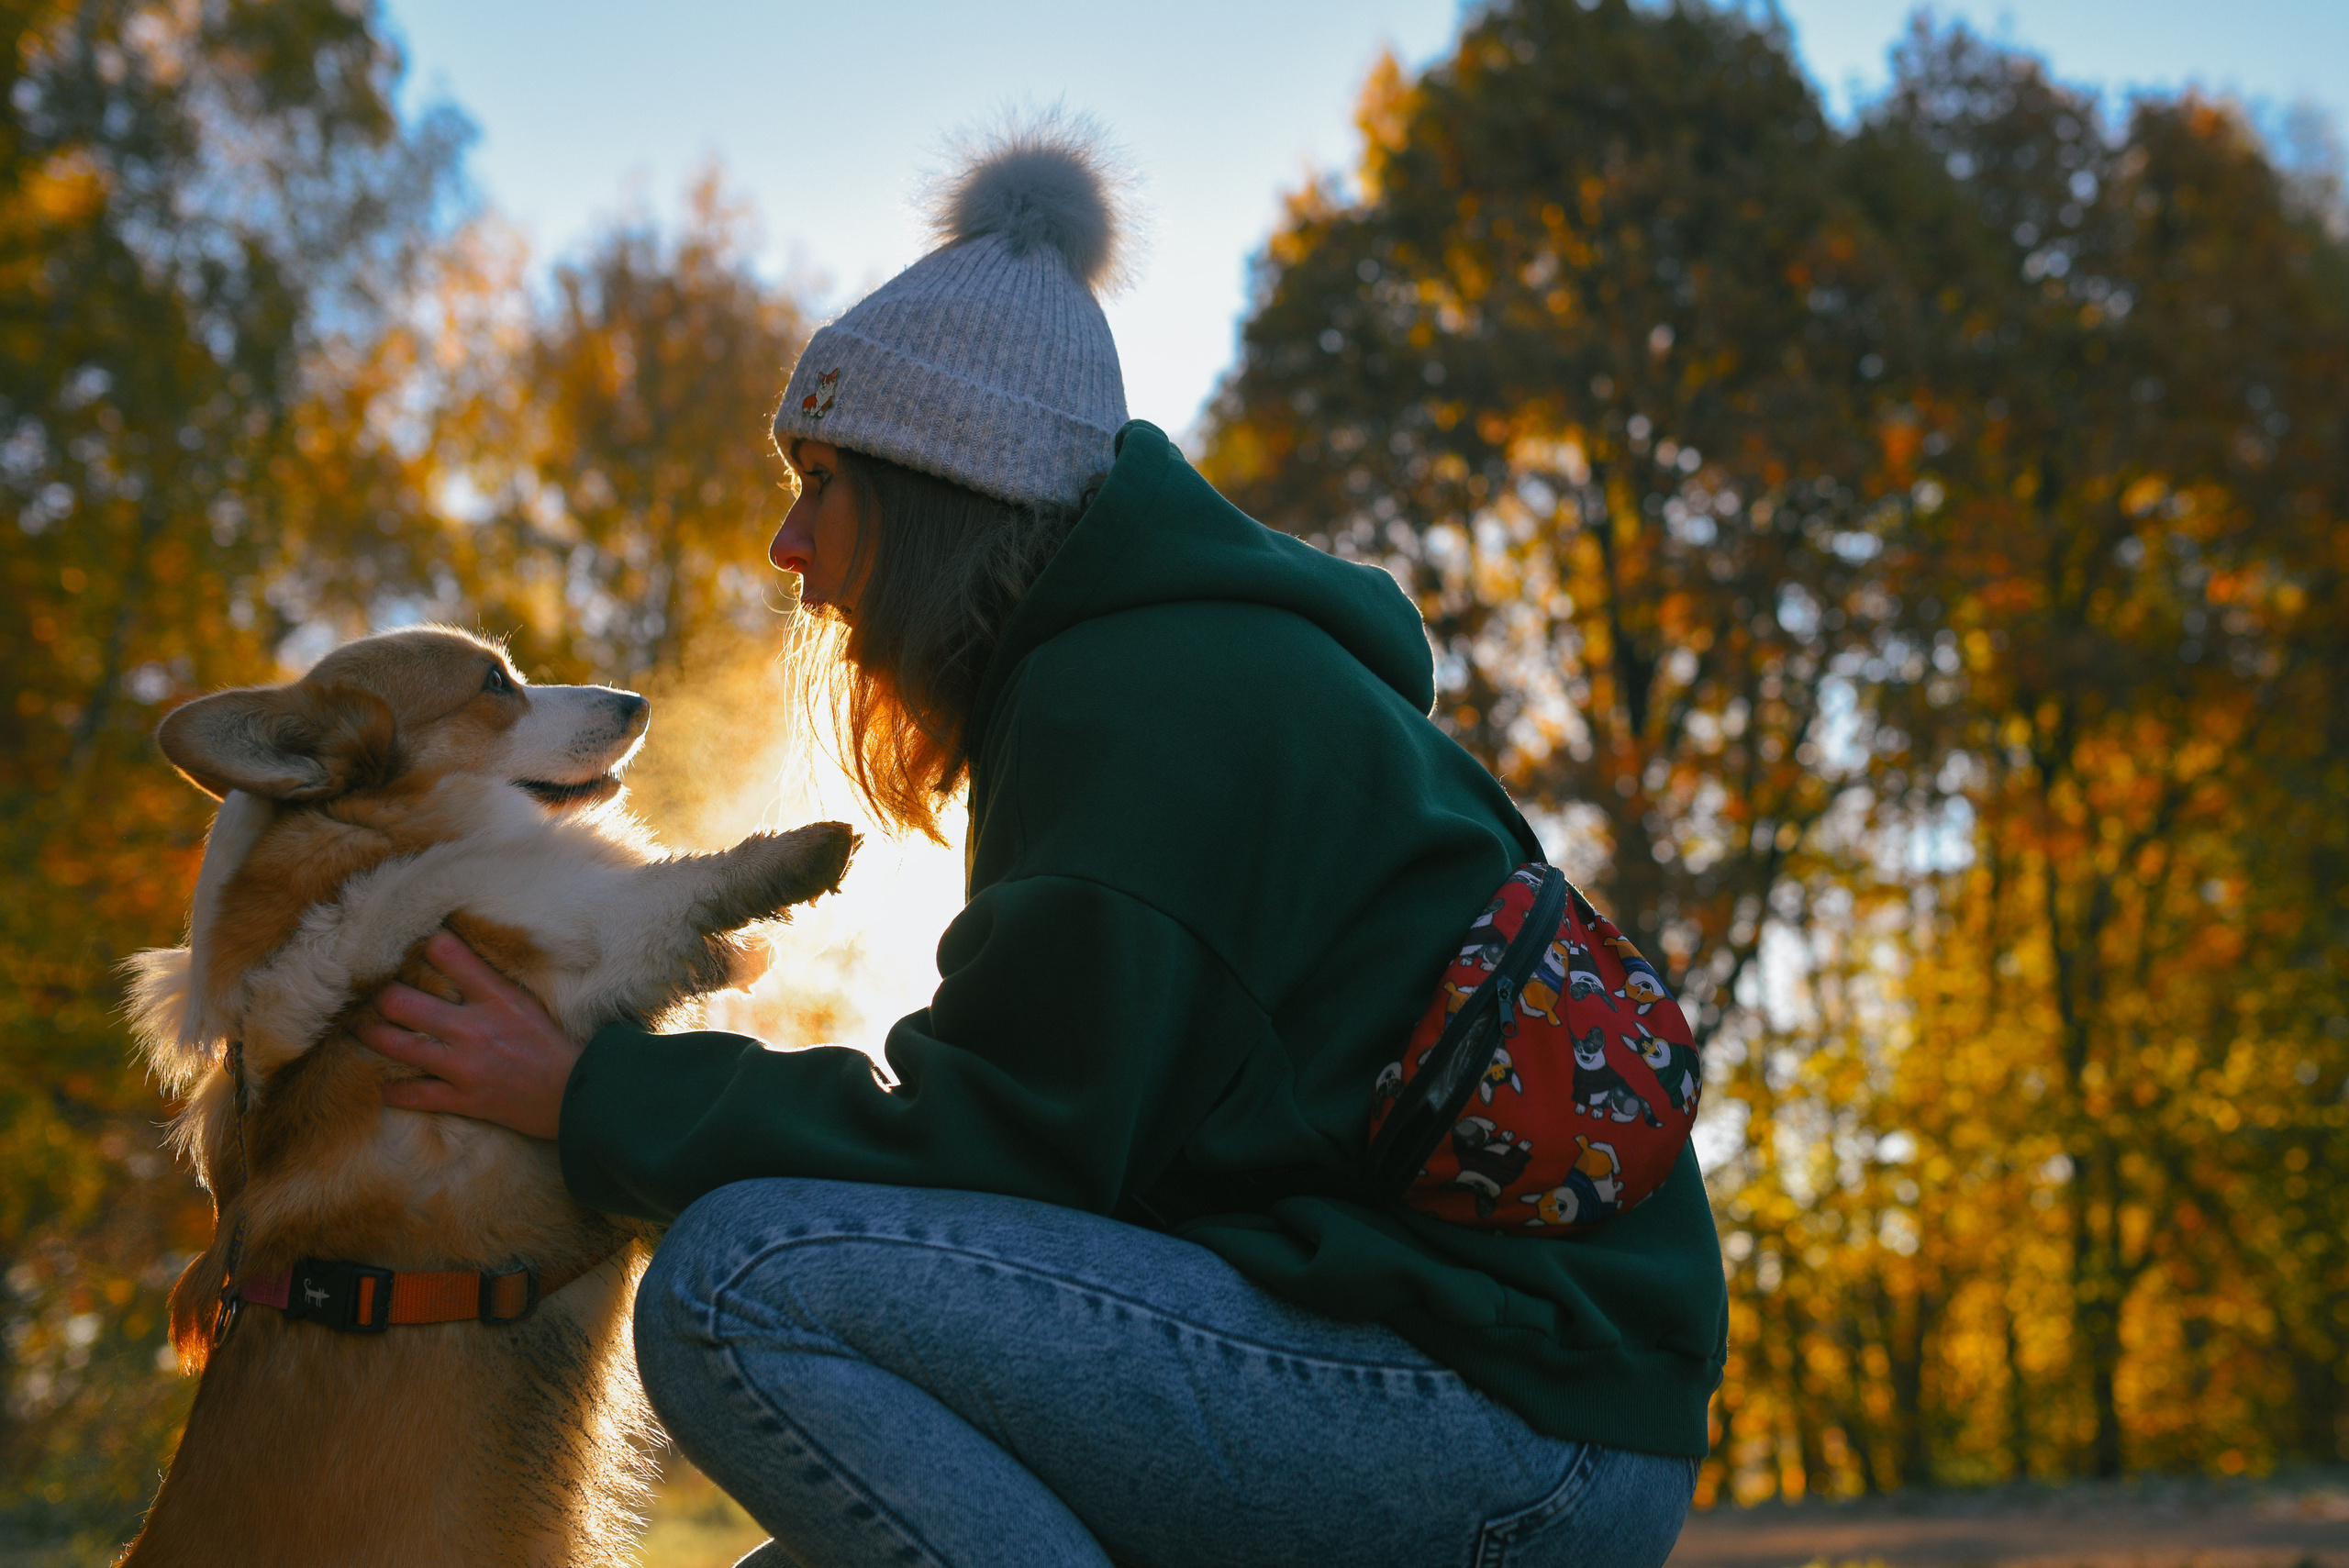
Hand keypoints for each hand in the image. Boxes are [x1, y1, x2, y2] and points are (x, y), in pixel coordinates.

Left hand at [358, 929, 579, 1140]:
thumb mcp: (525, 1002)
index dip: (424, 941)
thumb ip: (489, 982)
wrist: (574, 1094)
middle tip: (366, 991)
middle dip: (379, 995)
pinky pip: (415, 1095)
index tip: (406, 937)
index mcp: (495, 998)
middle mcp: (473, 1028)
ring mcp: (464, 1066)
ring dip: (372, 1035)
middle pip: (403, 1003)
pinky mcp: (463, 1099)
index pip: (449, 954)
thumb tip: (450, 953)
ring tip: (359, 1026)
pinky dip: (395, 1092)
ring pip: (399, 1047)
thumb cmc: (553, 1044)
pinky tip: (384, 1087)